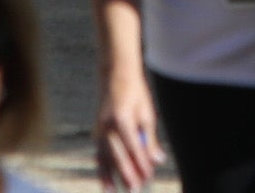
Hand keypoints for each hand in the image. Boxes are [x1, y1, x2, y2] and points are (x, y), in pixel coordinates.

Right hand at [97, 70, 162, 192]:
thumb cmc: (135, 93)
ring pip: (104, 156)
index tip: (148, 177)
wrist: (115, 74)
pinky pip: (98, 152)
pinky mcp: (96, 129)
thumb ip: (150, 138)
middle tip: (134, 190)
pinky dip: (101, 167)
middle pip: (117, 154)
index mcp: (123, 117)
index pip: (134, 146)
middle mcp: (108, 124)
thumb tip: (158, 160)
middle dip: (127, 173)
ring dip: (110, 175)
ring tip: (113, 192)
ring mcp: (99, 127)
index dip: (141, 163)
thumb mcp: (147, 112)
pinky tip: (105, 180)